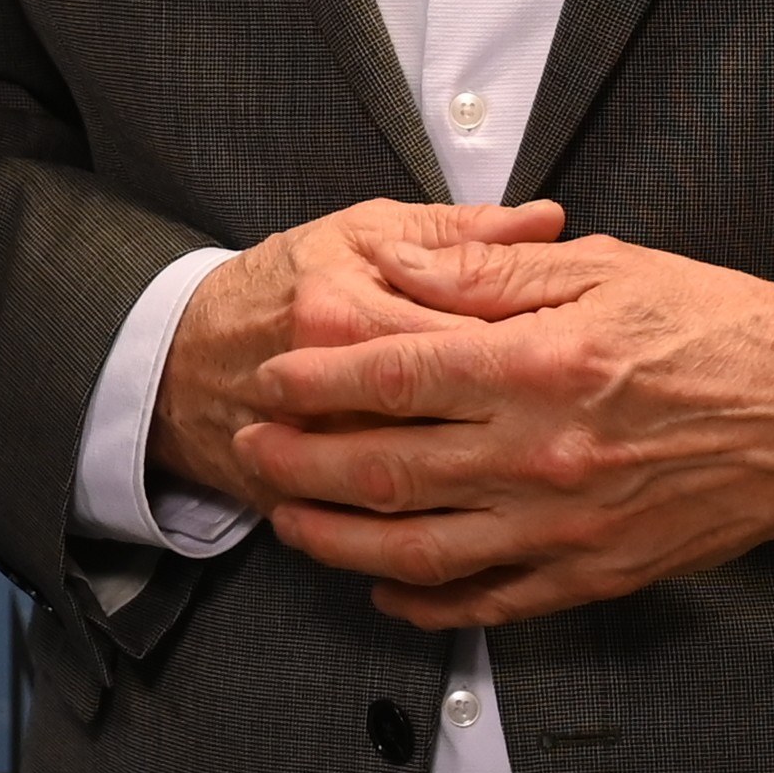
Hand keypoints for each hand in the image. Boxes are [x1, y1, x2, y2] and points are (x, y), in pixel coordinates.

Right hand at [147, 197, 569, 511]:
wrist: (177, 359)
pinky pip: (380, 541)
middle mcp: (329, 393)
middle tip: (586, 429)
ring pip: (420, 496)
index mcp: (349, 312)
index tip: (596, 356)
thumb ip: (458, 233)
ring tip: (552, 485)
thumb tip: (547, 218)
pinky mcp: (303, 508)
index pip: (467, 340)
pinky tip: (490, 537)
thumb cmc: (283, 284)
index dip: (539, 351)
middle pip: (451, 425)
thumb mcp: (363, 232)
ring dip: (492, 497)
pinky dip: (438, 554)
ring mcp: (313, 458)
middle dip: (527, 432)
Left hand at [235, 233, 773, 624]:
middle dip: (302, 461)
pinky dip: (425, 604)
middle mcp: (546, 455)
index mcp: (544, 366)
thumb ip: (488, 275)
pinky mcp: (596, 576)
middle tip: (250, 447)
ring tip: (289, 519)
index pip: (397, 376)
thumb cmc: (719, 327)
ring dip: (339, 540)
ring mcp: (569, 528)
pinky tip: (383, 587)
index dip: (318, 380)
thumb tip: (394, 270)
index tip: (272, 378)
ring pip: (422, 552)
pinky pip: (490, 604)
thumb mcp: (604, 268)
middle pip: (389, 469)